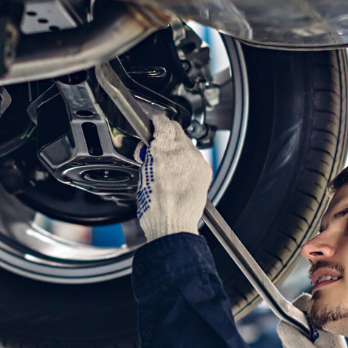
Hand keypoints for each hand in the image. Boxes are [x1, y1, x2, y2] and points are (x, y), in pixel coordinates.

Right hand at [135, 114, 212, 242]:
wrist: (173, 226)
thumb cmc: (155, 208)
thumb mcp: (143, 175)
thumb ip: (149, 156)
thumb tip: (150, 149)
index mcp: (163, 150)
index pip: (163, 122)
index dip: (156, 122)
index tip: (153, 124)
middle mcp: (183, 152)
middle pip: (177, 130)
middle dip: (166, 134)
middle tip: (157, 146)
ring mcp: (196, 161)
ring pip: (186, 144)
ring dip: (177, 149)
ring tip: (167, 165)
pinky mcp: (205, 170)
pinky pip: (195, 158)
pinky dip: (187, 161)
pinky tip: (178, 174)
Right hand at [276, 294, 347, 347]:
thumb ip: (293, 339)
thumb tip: (281, 325)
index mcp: (325, 323)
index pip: (302, 302)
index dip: (290, 315)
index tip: (291, 335)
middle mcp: (322, 324)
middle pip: (293, 320)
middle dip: (291, 342)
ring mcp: (318, 332)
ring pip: (292, 333)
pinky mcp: (315, 341)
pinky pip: (296, 342)